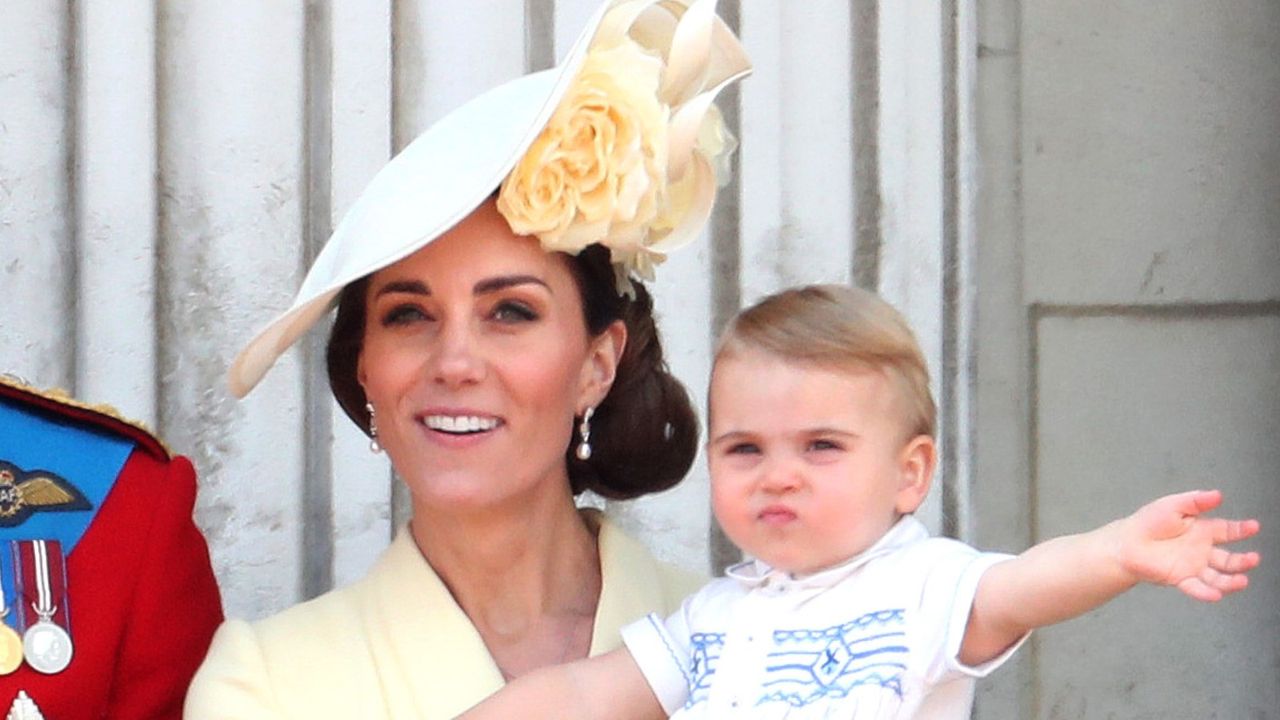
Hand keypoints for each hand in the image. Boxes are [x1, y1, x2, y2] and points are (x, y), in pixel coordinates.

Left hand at [1118, 489, 1259, 601]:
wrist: (1126, 541)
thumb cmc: (1149, 522)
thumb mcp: (1173, 505)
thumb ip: (1196, 501)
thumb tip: (1218, 495)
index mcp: (1202, 530)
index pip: (1228, 531)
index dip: (1241, 529)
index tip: (1254, 526)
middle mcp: (1201, 550)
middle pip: (1228, 559)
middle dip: (1243, 561)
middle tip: (1253, 559)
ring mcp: (1192, 566)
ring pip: (1218, 577)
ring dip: (1231, 581)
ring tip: (1242, 581)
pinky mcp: (1180, 578)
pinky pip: (1196, 588)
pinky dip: (1206, 593)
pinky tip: (1216, 594)